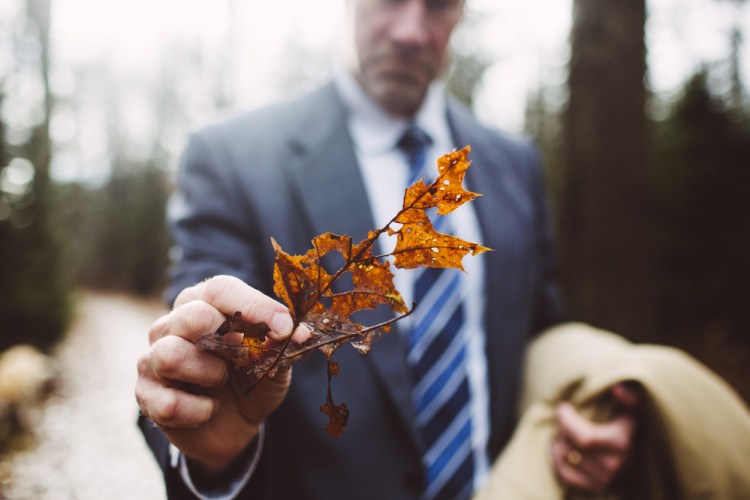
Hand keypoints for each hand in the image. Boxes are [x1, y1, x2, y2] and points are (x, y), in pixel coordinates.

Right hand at [135, 275, 308, 474]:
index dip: (254, 307)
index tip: (284, 328)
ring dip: (209, 375)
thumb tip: (300, 334)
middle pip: (193, 316)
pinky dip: (200, 412)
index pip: (221, 289)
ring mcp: (153, 357)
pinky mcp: (146, 394)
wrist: (235, 427)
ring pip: (172, 355)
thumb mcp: (275, 362)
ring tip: (220, 383)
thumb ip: (284, 345)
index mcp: (204, 302)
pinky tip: (206, 410)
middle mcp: (173, 323)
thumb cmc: (252, 380)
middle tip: (242, 360)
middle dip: (227, 342)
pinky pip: (170, 403)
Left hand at [551, 383, 639, 492]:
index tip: (563, 406)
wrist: (634, 458)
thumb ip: (628, 397)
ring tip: (564, 430)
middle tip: (563, 416)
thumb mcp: (630, 410)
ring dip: (559, 440)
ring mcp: (602, 480)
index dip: (567, 420)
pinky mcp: (592, 487)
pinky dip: (557, 458)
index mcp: (621, 444)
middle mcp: (612, 466)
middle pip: (571, 445)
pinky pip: (563, 472)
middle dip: (562, 427)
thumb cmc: (626, 427)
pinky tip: (561, 446)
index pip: (584, 438)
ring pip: (565, 456)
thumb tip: (617, 389)